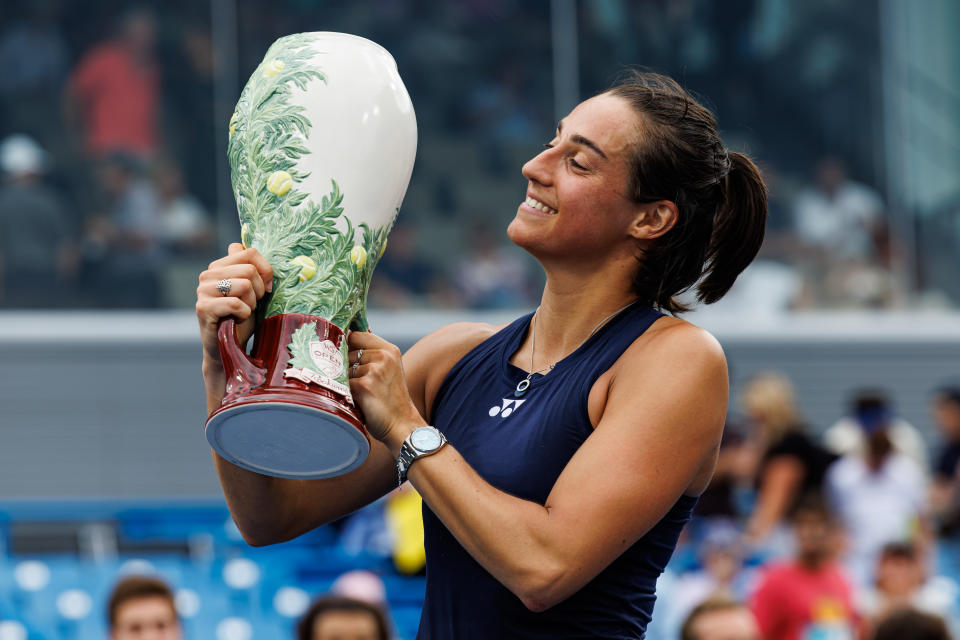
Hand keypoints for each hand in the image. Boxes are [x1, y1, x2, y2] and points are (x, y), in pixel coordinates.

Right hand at [196, 244, 272, 365]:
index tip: (268, 287)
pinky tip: (237, 320)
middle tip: (254, 304)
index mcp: (220, 266)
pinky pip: (235, 304)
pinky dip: (244, 314)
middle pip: (249, 269)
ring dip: (251, 303)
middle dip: (260, 290)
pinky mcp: (203, 308)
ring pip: (244, 285)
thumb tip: (244, 244)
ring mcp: (203, 291)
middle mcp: (208, 274)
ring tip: (244, 312)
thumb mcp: (252, 290)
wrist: (228, 348)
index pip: (249, 252)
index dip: (266, 270)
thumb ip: (250, 267)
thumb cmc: (242, 318)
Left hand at [347, 331, 424, 449]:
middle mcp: (384, 356)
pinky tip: (358, 401)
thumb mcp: (387, 370)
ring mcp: (375, 370)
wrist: (401, 424)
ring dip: (345, 381)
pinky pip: (343, 384)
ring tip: (361, 394)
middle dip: (345, 366)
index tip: (343, 355)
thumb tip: (340, 344)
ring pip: (343, 368)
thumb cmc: (390, 399)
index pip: (356, 335)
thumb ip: (370, 356)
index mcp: (390, 350)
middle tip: (358, 383)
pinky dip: (346, 393)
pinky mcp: (365, 385)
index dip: (346, 345)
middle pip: (346, 352)